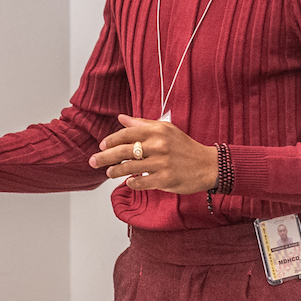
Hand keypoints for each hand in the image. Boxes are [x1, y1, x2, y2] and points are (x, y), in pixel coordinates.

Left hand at [90, 114, 217, 194]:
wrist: (208, 165)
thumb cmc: (184, 147)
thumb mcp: (166, 130)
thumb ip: (142, 124)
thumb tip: (121, 118)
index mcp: (158, 131)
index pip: (127, 134)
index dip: (111, 140)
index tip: (102, 145)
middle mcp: (159, 145)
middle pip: (124, 150)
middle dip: (105, 156)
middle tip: (93, 161)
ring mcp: (162, 164)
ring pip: (129, 168)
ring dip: (115, 171)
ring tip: (109, 172)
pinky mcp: (165, 180)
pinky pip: (141, 182)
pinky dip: (131, 182)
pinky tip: (128, 182)